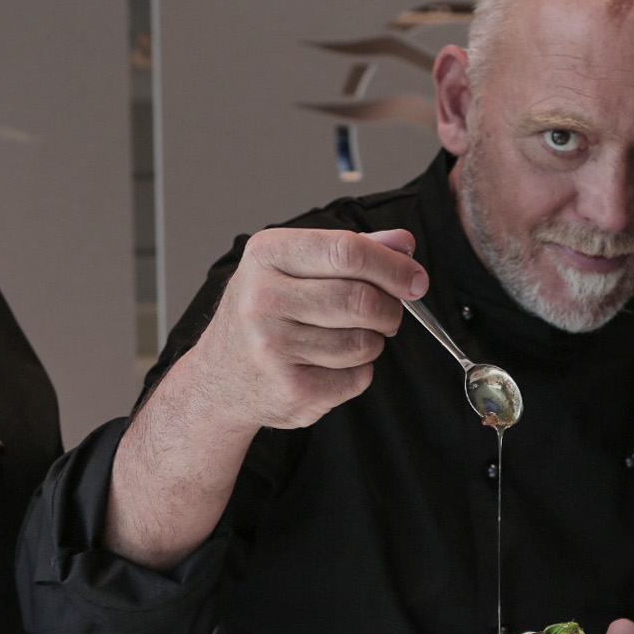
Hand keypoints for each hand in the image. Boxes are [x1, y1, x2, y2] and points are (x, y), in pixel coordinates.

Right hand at [183, 227, 427, 431]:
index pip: (347, 251)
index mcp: (266, 255)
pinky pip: (356, 378)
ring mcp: (274, 348)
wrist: (218, 379)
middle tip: (387, 315)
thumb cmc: (262, 316)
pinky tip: (328, 365)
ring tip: (346, 339)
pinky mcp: (291, 390)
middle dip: (389, 310)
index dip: (392, 266)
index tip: (415, 279)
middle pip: (361, 300)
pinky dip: (356, 373)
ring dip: (371, 342)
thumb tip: (403, 244)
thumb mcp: (292, 268)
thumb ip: (350, 251)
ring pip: (364, 342)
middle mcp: (264, 299)